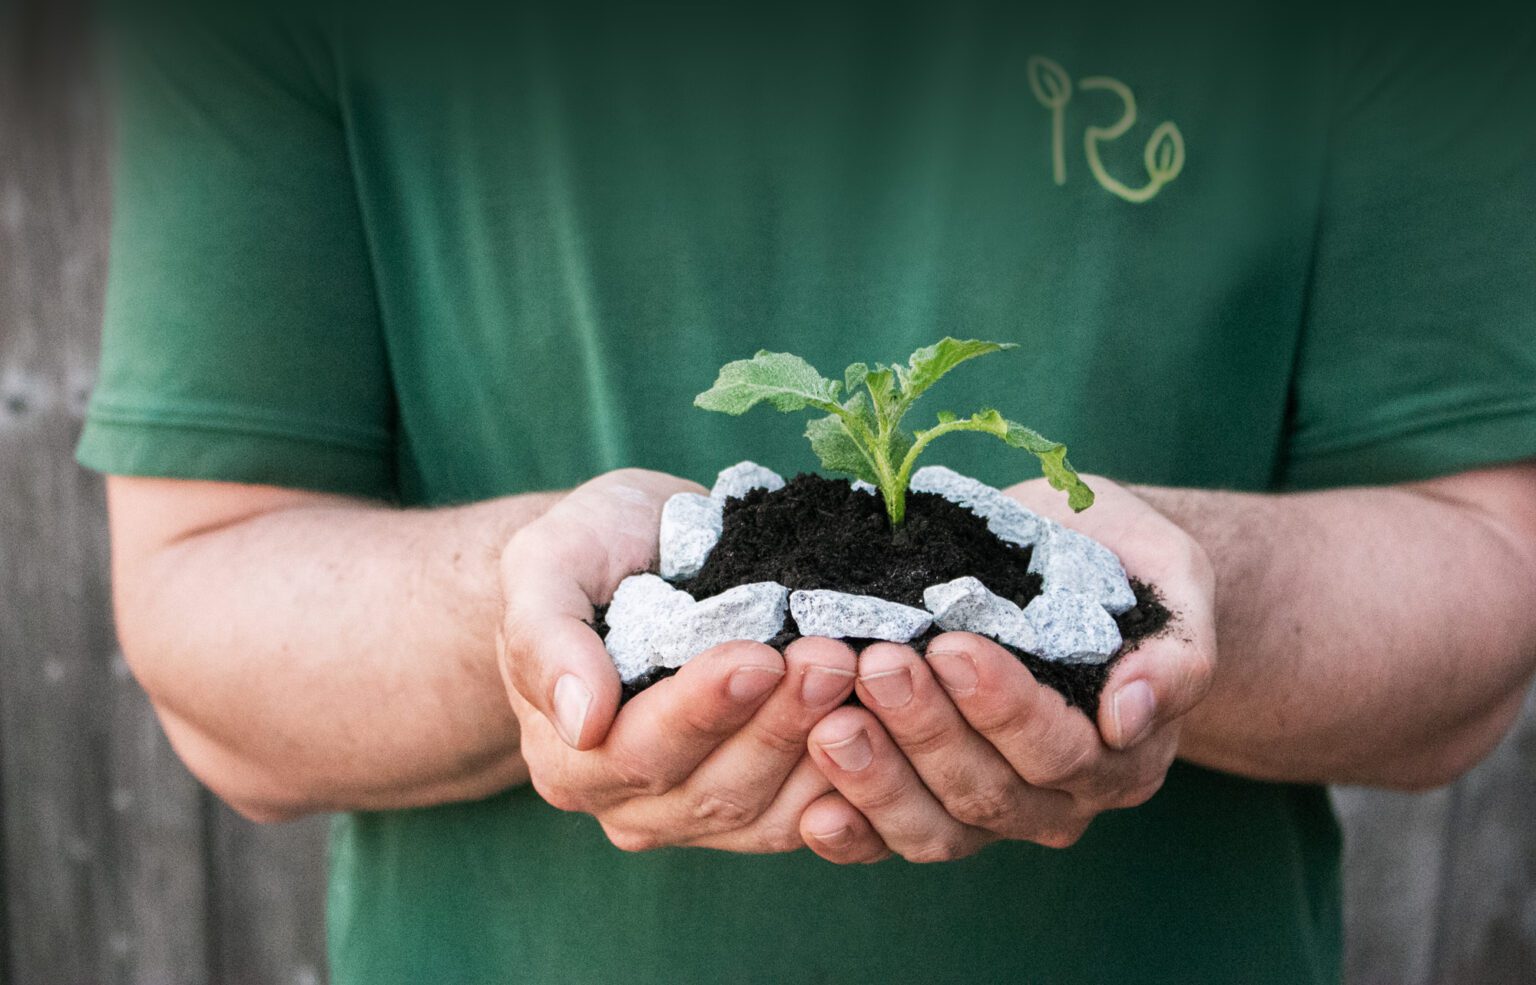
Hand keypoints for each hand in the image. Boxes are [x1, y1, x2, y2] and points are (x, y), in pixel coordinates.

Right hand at [498, 469, 859, 852]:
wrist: (634, 558)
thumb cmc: (586, 553)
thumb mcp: (547, 562)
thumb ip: (546, 635)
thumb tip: (583, 720)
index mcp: (568, 756)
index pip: (639, 751)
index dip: (703, 710)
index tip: (759, 657)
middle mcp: (627, 803)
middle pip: (712, 788)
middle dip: (779, 723)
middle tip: (835, 658)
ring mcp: (693, 815)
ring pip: (766, 810)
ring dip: (823, 750)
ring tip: (865, 678)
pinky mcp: (754, 808)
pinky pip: (804, 817)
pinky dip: (848, 780)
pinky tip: (884, 727)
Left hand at [798, 476, 1216, 862]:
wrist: (1071, 560)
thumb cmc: (1119, 558)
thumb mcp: (1169, 576)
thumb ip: (1176, 648)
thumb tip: (1132, 713)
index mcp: (1122, 752)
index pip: (1060, 749)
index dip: (1004, 706)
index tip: (952, 647)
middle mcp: (1060, 798)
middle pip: (989, 791)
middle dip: (926, 730)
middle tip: (875, 666)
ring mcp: (993, 811)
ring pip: (938, 827)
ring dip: (878, 781)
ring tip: (827, 726)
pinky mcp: (932, 805)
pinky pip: (891, 840)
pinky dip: (852, 833)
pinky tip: (811, 809)